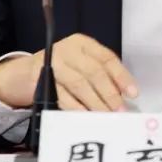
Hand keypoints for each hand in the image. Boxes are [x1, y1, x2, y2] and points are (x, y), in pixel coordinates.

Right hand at [0, 33, 138, 110]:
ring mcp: (54, 66)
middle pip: (93, 72)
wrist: (28, 71)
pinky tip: (87, 117)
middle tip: (120, 110)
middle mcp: (68, 51)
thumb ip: (101, 73)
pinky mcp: (42, 82)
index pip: (106, 58)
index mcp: (82, 43)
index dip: (121, 76)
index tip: (133, 93)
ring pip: (79, 85)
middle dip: (109, 93)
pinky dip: (77, 109)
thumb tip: (124, 95)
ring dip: (95, 103)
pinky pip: (63, 97)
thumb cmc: (65, 68)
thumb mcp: (82, 62)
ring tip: (106, 117)